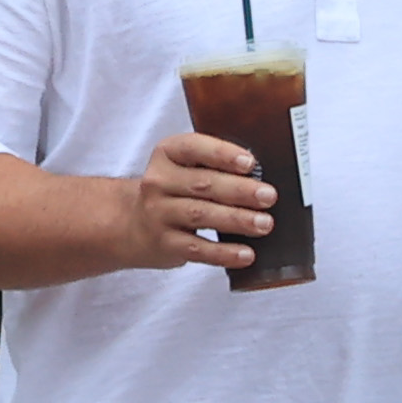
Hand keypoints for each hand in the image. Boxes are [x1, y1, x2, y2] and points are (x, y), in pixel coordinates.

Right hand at [120, 133, 275, 272]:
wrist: (133, 224)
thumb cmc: (173, 191)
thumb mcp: (183, 167)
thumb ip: (214, 165)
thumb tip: (259, 177)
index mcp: (167, 154)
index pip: (194, 148)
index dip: (223, 154)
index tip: (250, 162)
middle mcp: (158, 182)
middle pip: (202, 184)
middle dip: (239, 190)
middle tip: (268, 196)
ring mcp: (159, 214)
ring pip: (201, 215)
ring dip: (236, 219)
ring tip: (264, 223)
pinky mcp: (165, 244)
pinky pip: (198, 249)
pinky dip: (224, 252)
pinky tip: (246, 254)